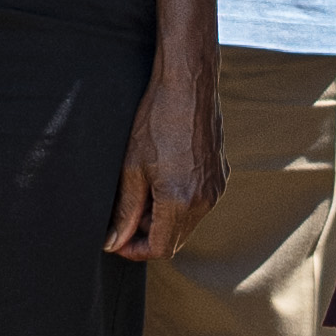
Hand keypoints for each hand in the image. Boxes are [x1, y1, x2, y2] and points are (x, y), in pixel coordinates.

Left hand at [107, 53, 221, 261]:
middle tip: (124, 215)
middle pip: (174, 239)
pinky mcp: (221, 175)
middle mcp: (205, 200)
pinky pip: (199, 203)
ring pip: (187, 222)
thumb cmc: (157, 120)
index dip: (134, 250)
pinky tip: (162, 178)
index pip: (159, 249)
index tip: (117, 240)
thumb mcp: (131, 168)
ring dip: (164, 218)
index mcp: (181, 201)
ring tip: (142, 192)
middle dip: (147, 234)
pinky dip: (180, 203)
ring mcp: (216, 188)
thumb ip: (125, 210)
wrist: (189, 85)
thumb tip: (115, 242)